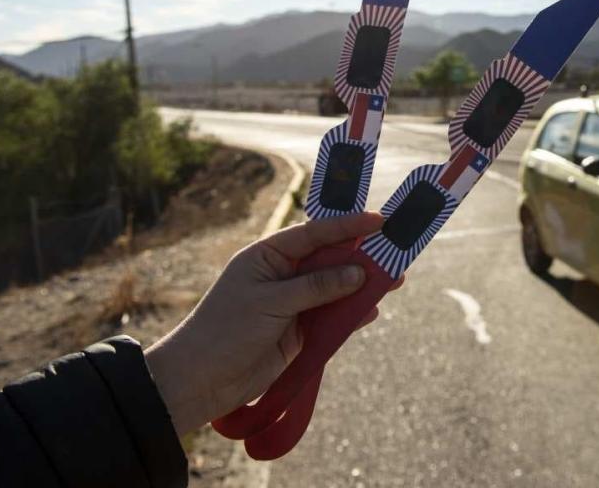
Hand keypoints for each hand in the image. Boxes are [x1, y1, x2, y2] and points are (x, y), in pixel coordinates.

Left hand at [144, 212, 400, 435]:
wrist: (202, 379)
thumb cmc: (226, 329)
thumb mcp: (272, 302)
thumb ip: (316, 286)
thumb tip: (357, 274)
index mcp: (269, 253)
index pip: (315, 233)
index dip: (348, 225)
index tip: (380, 219)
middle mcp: (284, 274)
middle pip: (331, 258)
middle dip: (363, 254)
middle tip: (396, 249)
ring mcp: (294, 302)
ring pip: (336, 287)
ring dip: (363, 285)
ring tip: (395, 280)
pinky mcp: (300, 331)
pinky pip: (333, 317)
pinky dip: (352, 314)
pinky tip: (372, 311)